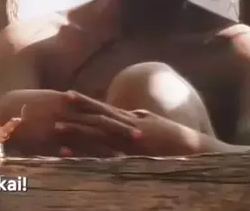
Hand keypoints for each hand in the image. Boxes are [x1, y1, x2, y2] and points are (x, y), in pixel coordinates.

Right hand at [0, 90, 139, 156]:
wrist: (7, 107)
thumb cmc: (32, 104)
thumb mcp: (54, 99)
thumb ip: (71, 105)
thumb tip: (88, 108)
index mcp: (70, 104)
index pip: (100, 112)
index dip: (119, 119)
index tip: (137, 125)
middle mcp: (65, 113)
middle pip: (97, 123)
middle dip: (119, 131)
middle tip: (139, 138)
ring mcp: (53, 125)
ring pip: (81, 137)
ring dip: (100, 146)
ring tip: (120, 155)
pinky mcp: (40, 136)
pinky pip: (54, 145)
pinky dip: (64, 150)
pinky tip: (77, 158)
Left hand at [55, 95, 204, 156]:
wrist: (194, 149)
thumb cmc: (177, 139)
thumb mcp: (154, 125)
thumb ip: (139, 119)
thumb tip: (130, 113)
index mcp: (132, 118)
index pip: (105, 108)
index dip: (86, 102)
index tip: (68, 95)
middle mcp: (128, 124)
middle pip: (98, 115)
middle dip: (77, 109)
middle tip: (55, 101)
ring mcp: (130, 138)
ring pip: (100, 132)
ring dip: (78, 130)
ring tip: (57, 127)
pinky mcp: (133, 152)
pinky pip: (108, 153)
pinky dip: (91, 153)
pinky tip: (79, 154)